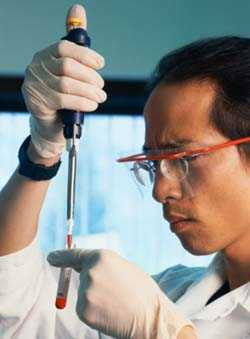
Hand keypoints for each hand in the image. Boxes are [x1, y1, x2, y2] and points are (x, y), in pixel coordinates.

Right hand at [21, 6, 105, 157]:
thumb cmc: (63, 93)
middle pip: (68, 67)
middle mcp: (37, 67)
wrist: (50, 122)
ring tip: (101, 97)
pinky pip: (65, 100)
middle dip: (90, 77)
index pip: (65, 48)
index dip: (86, 55)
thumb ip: (76, 45)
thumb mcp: (70, 71)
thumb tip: (78, 7)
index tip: (101, 64)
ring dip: (89, 92)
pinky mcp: (37, 101)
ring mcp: (35, 84)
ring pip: (67, 85)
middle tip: (102, 87)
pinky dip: (83, 102)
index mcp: (45, 55)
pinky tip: (92, 105)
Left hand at [47, 249, 196, 338]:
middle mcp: (89, 272)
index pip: (74, 254)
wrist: (150, 316)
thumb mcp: (122, 267)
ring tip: (116, 300)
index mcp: (101, 257)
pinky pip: (84, 308)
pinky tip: (110, 311)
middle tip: (114, 290)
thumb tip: (80, 266)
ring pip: (84, 293)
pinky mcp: (83, 311)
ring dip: (95, 297)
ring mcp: (84, 292)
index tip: (51, 257)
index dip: (61, 256)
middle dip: (92, 281)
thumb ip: (101, 264)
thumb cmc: (140, 290)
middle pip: (81, 275)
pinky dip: (94, 310)